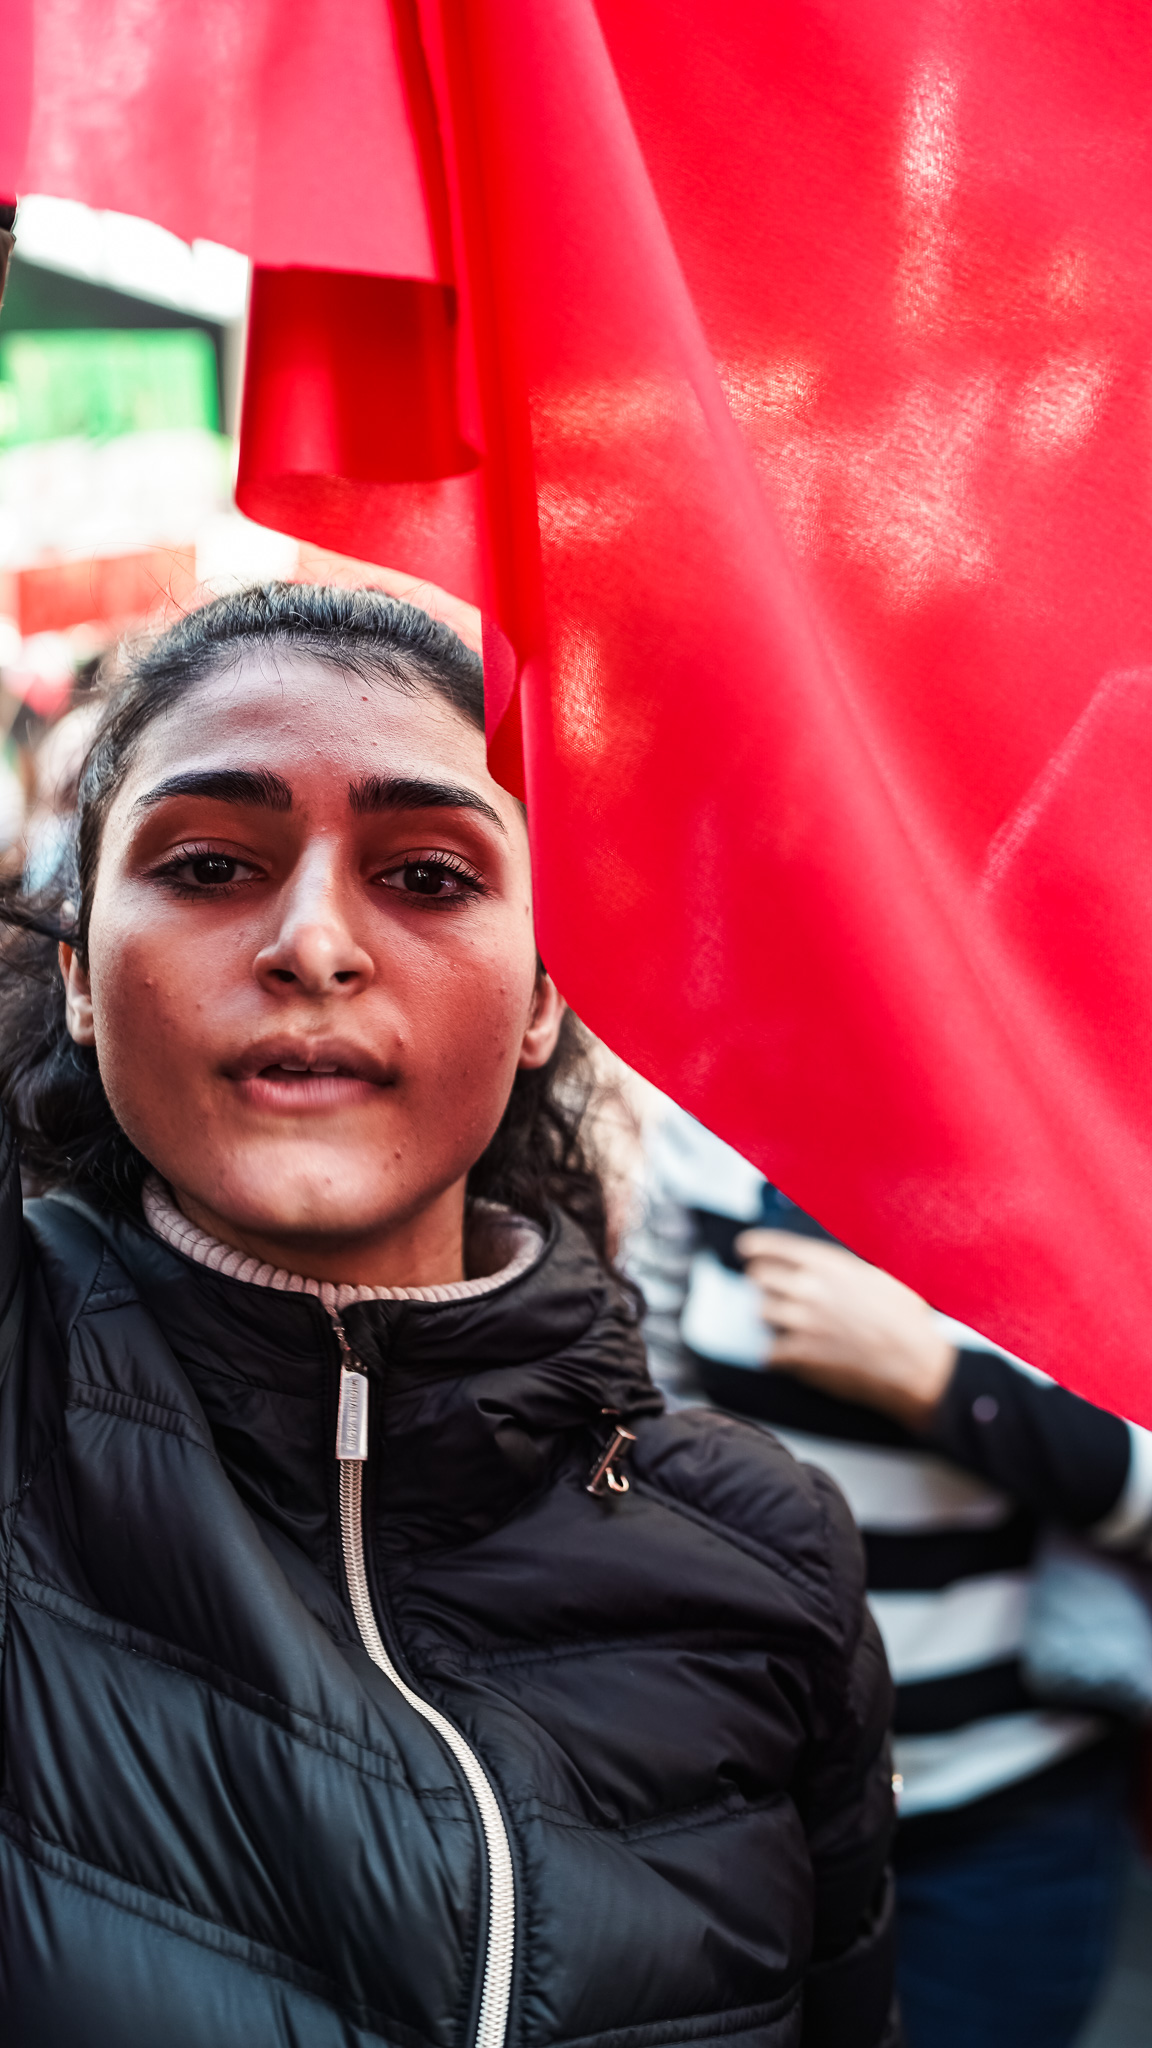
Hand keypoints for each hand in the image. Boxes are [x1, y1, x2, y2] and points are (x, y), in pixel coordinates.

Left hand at [733, 1229, 955, 1429]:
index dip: (756, 1246)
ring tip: (782, 1321)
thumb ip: (852, 1268)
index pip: (776, 1246)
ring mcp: (803, 1323)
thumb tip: (840, 1265)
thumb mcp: (885, 1277)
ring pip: (761, 1312)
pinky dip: (775, 1354)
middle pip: (759, 1277)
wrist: (914, 1365)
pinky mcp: (801, 1355)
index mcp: (830, 1266)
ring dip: (769, 1316)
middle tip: (767, 1287)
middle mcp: (811, 1289)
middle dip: (761, 1282)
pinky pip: (769, 1351)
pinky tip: (785, 1354)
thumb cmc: (908, 1322)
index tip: (746, 1248)